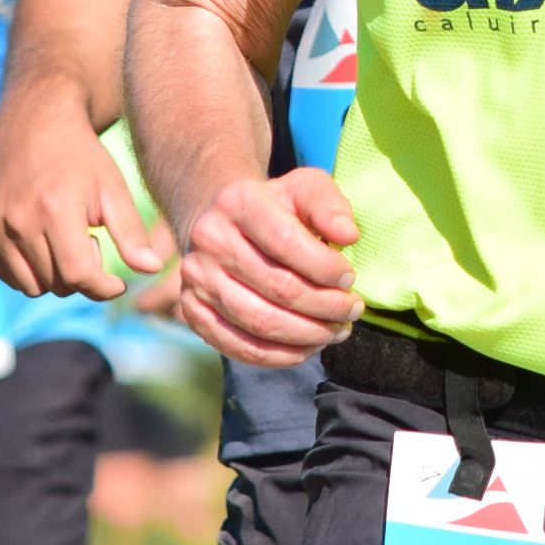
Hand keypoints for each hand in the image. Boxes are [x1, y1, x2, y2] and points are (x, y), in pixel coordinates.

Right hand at [0, 98, 167, 300]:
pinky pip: (9, 277)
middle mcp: (17, 221)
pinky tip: (43, 240)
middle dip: (81, 274)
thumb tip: (153, 270)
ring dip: (55, 276)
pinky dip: (30, 270)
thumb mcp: (114, 189)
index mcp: (54, 209)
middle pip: (57, 285)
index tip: (118, 282)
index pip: (78, 276)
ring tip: (65, 238)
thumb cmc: (82, 158)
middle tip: (88, 239)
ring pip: (32, 287)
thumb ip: (132, 233)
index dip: (103, 287)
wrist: (34, 125)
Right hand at [172, 167, 364, 367]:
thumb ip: (329, 205)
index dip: (324, 267)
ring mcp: (196, 280)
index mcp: (237, 202)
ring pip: (260, 322)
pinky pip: (241, 347)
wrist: (222, 225)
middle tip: (352, 310)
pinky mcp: (192, 313)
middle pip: (276, 287)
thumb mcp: (304, 189)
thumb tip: (348, 235)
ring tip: (336, 331)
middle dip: (325, 306)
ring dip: (308, 335)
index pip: (285, 241)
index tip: (350, 278)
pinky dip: (281, 355)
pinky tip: (308, 347)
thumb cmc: (275, 208)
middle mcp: (208, 240)